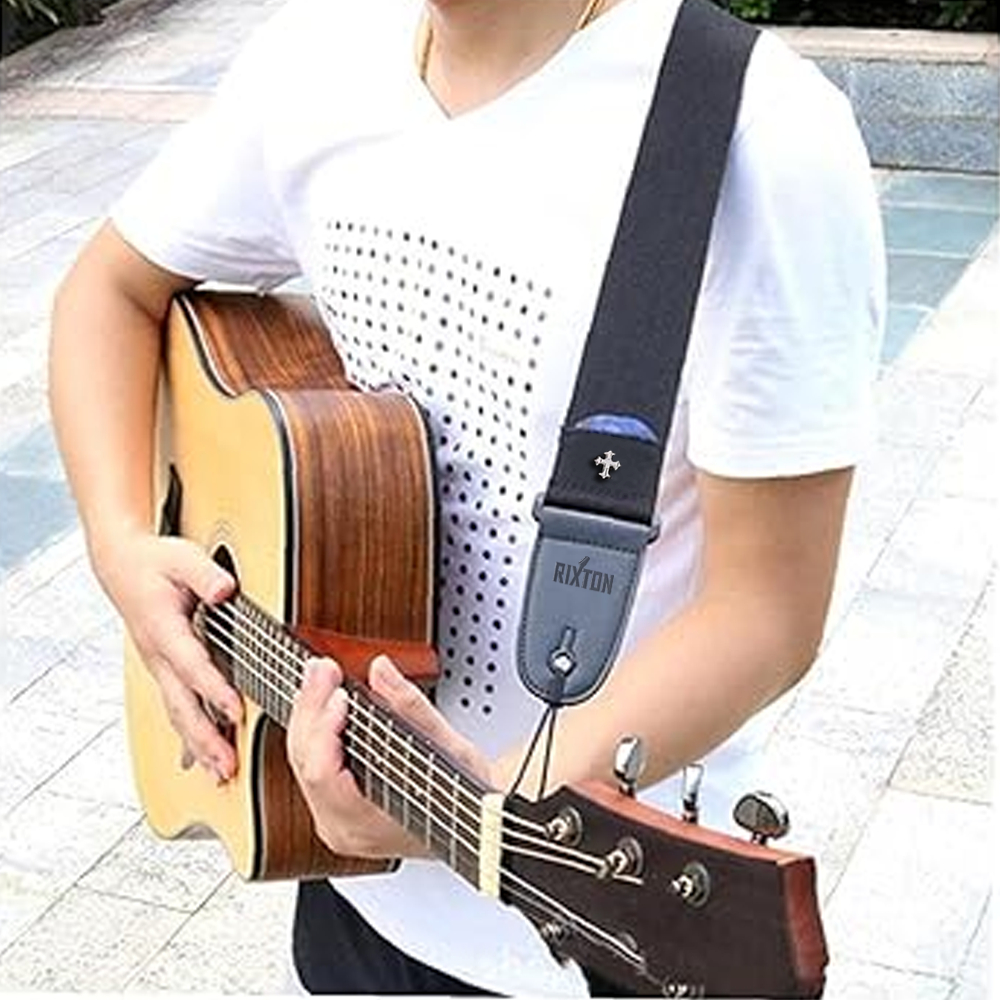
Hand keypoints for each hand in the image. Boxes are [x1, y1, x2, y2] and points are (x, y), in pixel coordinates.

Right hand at [99, 530, 240, 780]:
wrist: (121, 565)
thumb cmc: (154, 562)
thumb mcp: (183, 558)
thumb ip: (205, 575)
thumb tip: (225, 588)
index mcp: (163, 628)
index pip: (191, 664)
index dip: (213, 689)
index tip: (235, 711)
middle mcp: (157, 655)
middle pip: (181, 704)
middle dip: (205, 737)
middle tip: (227, 765)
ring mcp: (158, 667)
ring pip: (178, 713)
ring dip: (199, 745)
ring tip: (221, 774)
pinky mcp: (162, 672)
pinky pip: (176, 708)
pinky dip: (190, 736)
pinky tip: (202, 760)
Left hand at [287, 654, 491, 858]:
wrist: (479, 822)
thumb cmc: (469, 800)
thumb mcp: (448, 749)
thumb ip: (410, 708)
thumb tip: (381, 670)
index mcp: (365, 826)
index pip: (323, 774)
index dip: (325, 728)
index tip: (339, 693)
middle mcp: (342, 829)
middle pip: (305, 762)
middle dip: (312, 708)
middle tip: (323, 669)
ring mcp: (335, 820)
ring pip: (302, 761)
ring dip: (310, 714)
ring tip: (320, 676)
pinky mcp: (335, 807)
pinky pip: (311, 764)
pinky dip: (316, 729)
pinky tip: (322, 701)